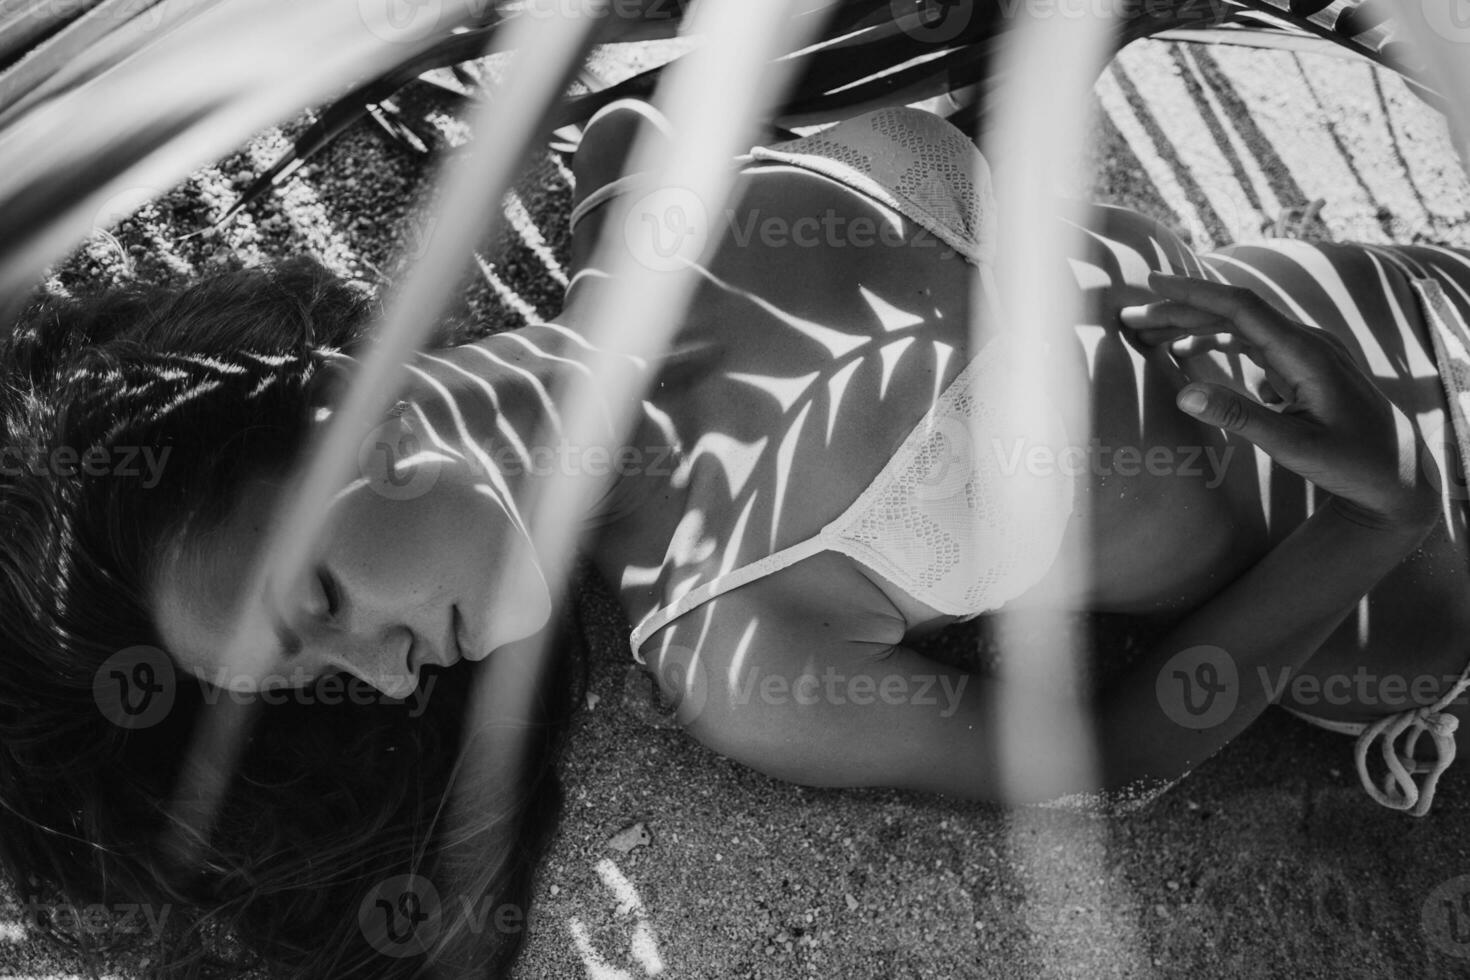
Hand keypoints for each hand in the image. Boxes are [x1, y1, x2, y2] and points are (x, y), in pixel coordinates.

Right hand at [1120, 271, 1440, 531]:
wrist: (1399, 474)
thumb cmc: (1350, 463)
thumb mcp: (1292, 446)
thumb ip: (1239, 416)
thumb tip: (1183, 391)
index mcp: (1306, 352)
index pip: (1241, 306)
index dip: (1194, 292)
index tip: (1152, 282)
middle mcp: (1308, 341)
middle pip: (1234, 312)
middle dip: (1180, 310)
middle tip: (1130, 320)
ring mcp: (1308, 351)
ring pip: (1241, 325)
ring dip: (1194, 325)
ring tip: (1150, 336)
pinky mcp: (1305, 364)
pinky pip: (1253, 340)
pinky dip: (1216, 340)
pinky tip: (1189, 352)